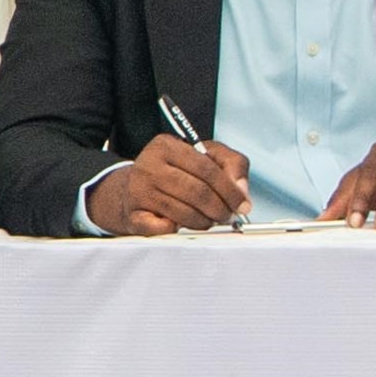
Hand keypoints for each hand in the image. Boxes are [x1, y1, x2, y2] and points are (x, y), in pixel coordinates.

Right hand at [85, 133, 251, 235]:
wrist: (134, 187)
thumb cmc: (176, 171)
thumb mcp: (206, 155)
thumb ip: (232, 164)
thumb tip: (241, 190)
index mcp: (166, 146)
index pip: (206, 169)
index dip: (230, 190)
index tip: (242, 204)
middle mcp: (148, 165)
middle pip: (196, 192)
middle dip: (219, 209)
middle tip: (227, 216)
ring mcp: (138, 190)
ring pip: (183, 213)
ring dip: (203, 222)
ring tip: (209, 221)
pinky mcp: (132, 214)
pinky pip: (161, 228)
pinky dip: (177, 230)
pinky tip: (181, 225)